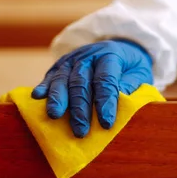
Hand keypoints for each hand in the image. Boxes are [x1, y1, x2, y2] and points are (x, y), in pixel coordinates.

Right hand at [32, 39, 152, 137]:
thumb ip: (131, 87)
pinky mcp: (60, 65)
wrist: (117, 47)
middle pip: (81, 81)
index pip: (105, 79)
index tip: (106, 123)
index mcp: (110, 55)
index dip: (105, 101)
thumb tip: (122, 103)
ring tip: (54, 116)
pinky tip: (37, 97)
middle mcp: (88, 55)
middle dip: (80, 107)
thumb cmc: (129, 68)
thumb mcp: (139, 74)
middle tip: (81, 130)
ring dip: (58, 98)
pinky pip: (50, 76)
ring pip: (62, 78)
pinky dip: (43, 86)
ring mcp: (72, 59)